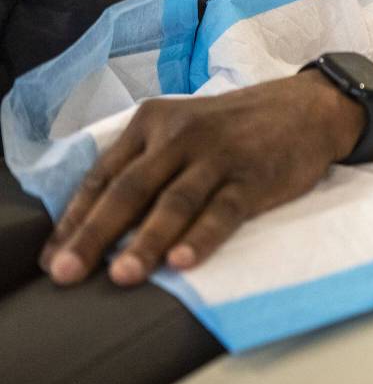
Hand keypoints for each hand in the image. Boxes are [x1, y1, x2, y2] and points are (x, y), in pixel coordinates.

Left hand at [39, 70, 361, 286]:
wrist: (308, 107)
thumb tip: (100, 221)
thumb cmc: (238, 127)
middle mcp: (181, 135)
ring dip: (146, 241)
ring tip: (123, 275)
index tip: (54, 257)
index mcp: (154, 122)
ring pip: (175, 201)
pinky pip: (224, 210)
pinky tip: (182, 261)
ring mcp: (219, 155)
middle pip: (130, 189)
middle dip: (95, 234)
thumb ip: (148, 163)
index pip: (105, 175)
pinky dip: (202, 236)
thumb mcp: (184, 128)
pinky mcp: (254, 176)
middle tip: (67, 273)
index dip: (76, 218)